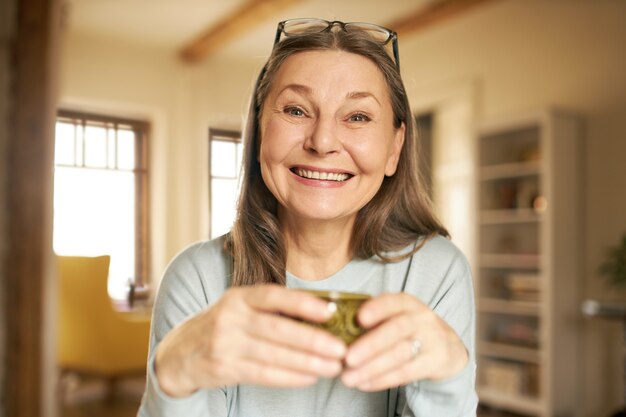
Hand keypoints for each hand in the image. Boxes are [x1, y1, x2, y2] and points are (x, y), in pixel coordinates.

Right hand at [155, 285, 346, 396]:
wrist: (179, 352)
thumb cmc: (224, 326)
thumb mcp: (242, 307)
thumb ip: (274, 308)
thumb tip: (325, 312)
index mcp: (240, 296)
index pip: (274, 296)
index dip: (303, 304)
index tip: (330, 312)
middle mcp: (231, 317)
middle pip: (277, 328)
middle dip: (313, 340)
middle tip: (341, 349)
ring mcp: (224, 343)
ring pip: (273, 354)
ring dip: (307, 363)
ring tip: (333, 367)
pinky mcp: (222, 368)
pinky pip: (262, 374)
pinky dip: (289, 377)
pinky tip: (309, 378)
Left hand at [340, 292, 467, 390]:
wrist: (445, 346)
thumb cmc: (407, 329)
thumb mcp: (394, 316)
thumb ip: (371, 319)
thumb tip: (334, 329)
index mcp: (406, 302)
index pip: (392, 301)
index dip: (376, 309)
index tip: (358, 318)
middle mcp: (421, 318)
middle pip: (395, 330)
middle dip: (370, 345)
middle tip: (346, 358)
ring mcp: (431, 339)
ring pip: (400, 354)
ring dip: (371, 368)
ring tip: (348, 377)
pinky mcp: (435, 361)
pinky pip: (407, 372)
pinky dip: (383, 380)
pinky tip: (364, 384)